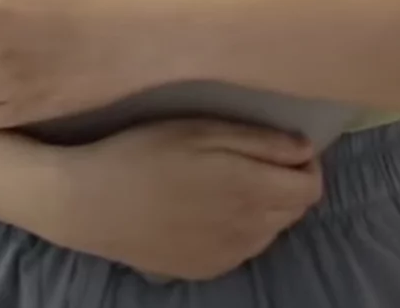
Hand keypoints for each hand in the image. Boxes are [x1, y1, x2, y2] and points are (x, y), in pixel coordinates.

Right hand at [26, 117, 324, 282]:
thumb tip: (306, 150)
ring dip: (262, 209)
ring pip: (268, 232)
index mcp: (254, 192)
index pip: (311, 188)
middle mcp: (250, 232)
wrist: (88, 204)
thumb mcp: (201, 130)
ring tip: (224, 185)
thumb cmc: (142, 152)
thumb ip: (261, 141)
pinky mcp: (205, 270)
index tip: (281, 149)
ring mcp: (228, 256)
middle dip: (284, 185)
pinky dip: (236, 230)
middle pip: (293, 211)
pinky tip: (203, 211)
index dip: (304, 165)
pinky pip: (240, 250)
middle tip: (249, 162)